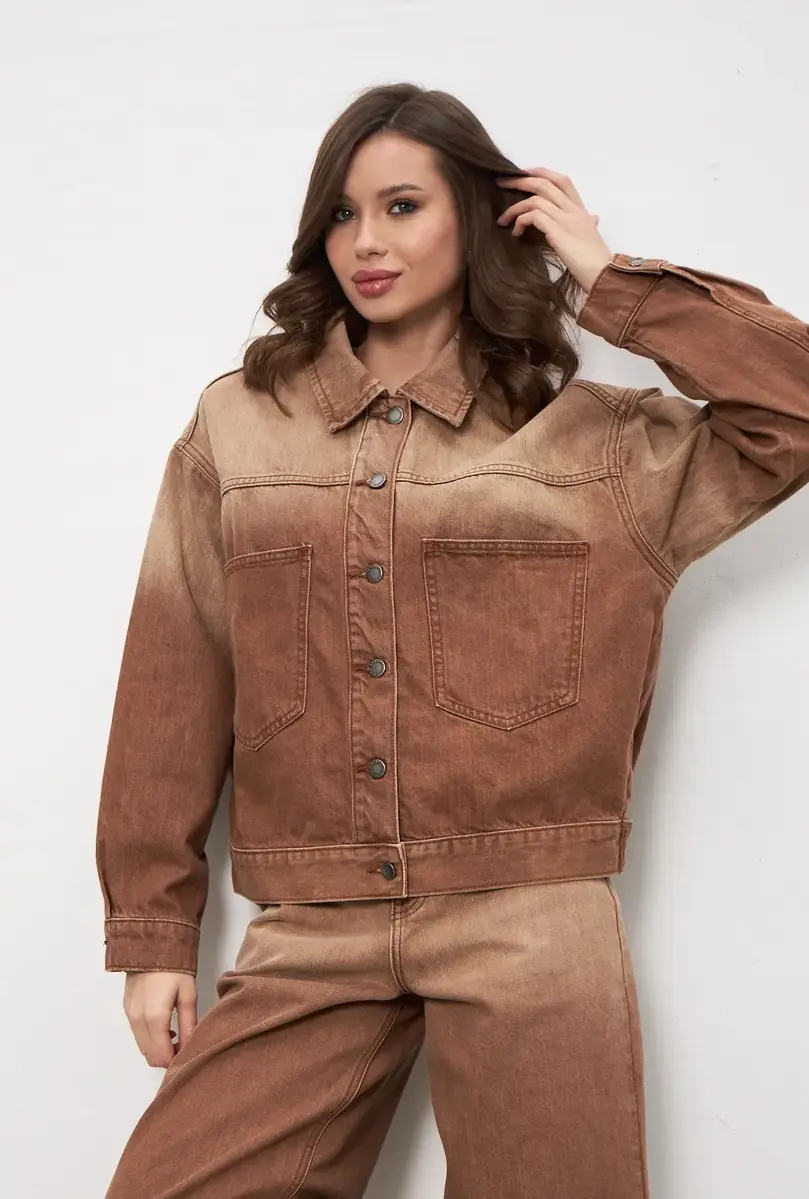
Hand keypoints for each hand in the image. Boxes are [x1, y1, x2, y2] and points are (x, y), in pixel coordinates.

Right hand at [123, 970, 197, 1067]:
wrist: (151, 943)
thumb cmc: (175, 967)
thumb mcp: (188, 995)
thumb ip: (189, 1024)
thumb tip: (190, 1047)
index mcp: (154, 1019)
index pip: (162, 1056)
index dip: (175, 1060)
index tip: (188, 1051)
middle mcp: (137, 1021)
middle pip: (149, 1055)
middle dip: (166, 1056)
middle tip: (183, 1043)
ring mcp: (129, 1015)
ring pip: (142, 1046)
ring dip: (157, 1047)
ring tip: (175, 1032)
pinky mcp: (126, 1009)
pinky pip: (137, 1033)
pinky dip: (149, 1037)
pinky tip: (163, 1024)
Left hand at [495, 167, 613, 291]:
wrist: (603, 274)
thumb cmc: (596, 261)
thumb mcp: (593, 236)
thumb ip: (590, 223)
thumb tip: (594, 219)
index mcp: (581, 210)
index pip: (562, 181)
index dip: (542, 172)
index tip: (524, 173)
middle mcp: (573, 210)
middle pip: (544, 184)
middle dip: (520, 181)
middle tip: (502, 183)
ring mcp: (566, 219)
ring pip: (535, 200)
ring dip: (514, 208)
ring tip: (503, 220)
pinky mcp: (557, 232)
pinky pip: (533, 216)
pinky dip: (520, 221)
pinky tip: (516, 232)